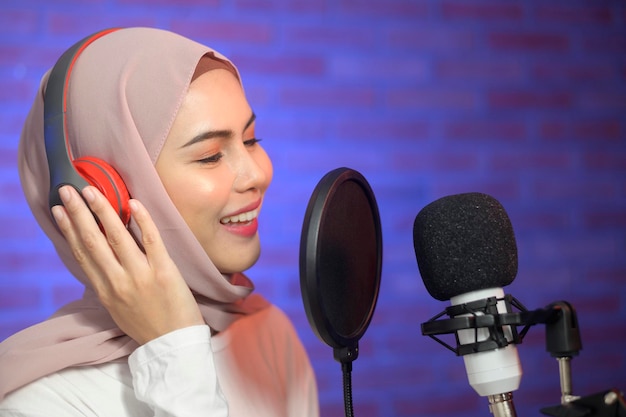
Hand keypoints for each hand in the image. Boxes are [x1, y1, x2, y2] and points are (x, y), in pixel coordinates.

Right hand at [51, 185, 204, 344]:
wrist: (174, 344)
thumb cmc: (147, 325)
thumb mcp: (117, 308)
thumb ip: (107, 284)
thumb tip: (99, 259)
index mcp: (105, 291)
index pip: (82, 254)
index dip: (69, 230)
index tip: (59, 210)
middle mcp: (118, 281)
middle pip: (93, 241)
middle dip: (78, 213)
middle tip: (68, 190)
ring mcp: (141, 276)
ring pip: (118, 238)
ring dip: (103, 211)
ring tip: (92, 191)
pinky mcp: (164, 272)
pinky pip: (152, 241)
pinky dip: (142, 221)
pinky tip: (133, 203)